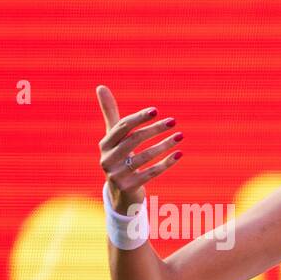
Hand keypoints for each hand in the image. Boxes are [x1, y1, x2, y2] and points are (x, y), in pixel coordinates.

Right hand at [96, 85, 182, 213]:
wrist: (120, 193)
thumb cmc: (120, 158)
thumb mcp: (114, 138)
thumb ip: (110, 113)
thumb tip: (101, 86)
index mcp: (104, 144)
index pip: (122, 127)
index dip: (139, 118)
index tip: (156, 111)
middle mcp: (107, 159)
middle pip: (134, 140)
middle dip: (155, 129)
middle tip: (173, 121)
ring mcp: (117, 175)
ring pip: (144, 157)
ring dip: (164, 145)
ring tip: (180, 136)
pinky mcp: (129, 187)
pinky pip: (151, 173)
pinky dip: (166, 163)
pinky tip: (179, 154)